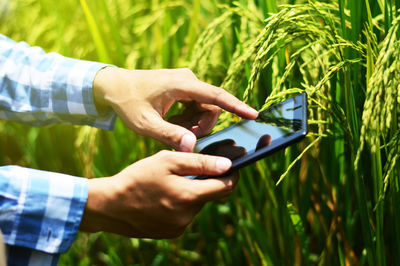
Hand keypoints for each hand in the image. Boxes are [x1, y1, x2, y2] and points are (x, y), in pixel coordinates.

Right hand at [79, 150, 237, 237]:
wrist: (110, 205)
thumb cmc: (138, 178)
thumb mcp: (167, 161)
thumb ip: (200, 162)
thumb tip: (227, 165)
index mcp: (189, 196)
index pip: (226, 187)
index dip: (232, 175)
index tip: (231, 166)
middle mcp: (188, 216)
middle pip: (210, 196)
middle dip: (207, 182)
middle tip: (191, 170)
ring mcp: (179, 227)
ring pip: (196, 205)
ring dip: (191, 193)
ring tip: (169, 183)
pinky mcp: (170, 233)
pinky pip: (184, 215)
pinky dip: (180, 204)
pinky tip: (163, 197)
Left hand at [93, 67, 257, 150]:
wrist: (114, 86)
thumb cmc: (128, 103)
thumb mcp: (145, 124)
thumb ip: (168, 135)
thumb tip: (192, 147)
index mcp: (181, 84)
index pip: (215, 96)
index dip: (236, 106)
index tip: (254, 115)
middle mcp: (188, 79)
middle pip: (210, 107)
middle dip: (202, 127)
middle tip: (183, 139)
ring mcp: (186, 82)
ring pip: (204, 108)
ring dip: (194, 124)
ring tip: (172, 130)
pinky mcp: (184, 88)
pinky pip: (196, 106)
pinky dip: (189, 119)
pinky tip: (172, 123)